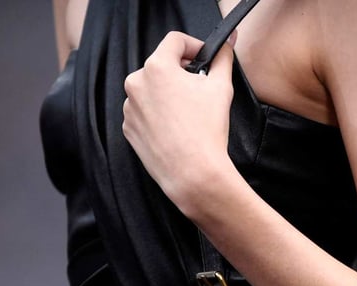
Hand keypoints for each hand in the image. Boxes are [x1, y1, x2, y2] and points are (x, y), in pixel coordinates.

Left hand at [122, 30, 236, 209]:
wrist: (192, 173)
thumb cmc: (206, 131)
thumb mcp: (221, 87)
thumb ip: (223, 59)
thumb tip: (227, 43)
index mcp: (157, 67)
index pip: (175, 41)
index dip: (194, 45)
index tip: (203, 57)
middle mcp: (137, 83)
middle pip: (162, 66)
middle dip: (181, 73)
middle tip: (200, 89)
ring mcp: (130, 107)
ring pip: (152, 90)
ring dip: (168, 94)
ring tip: (188, 114)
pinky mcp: (129, 128)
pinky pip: (144, 112)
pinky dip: (158, 115)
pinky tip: (175, 128)